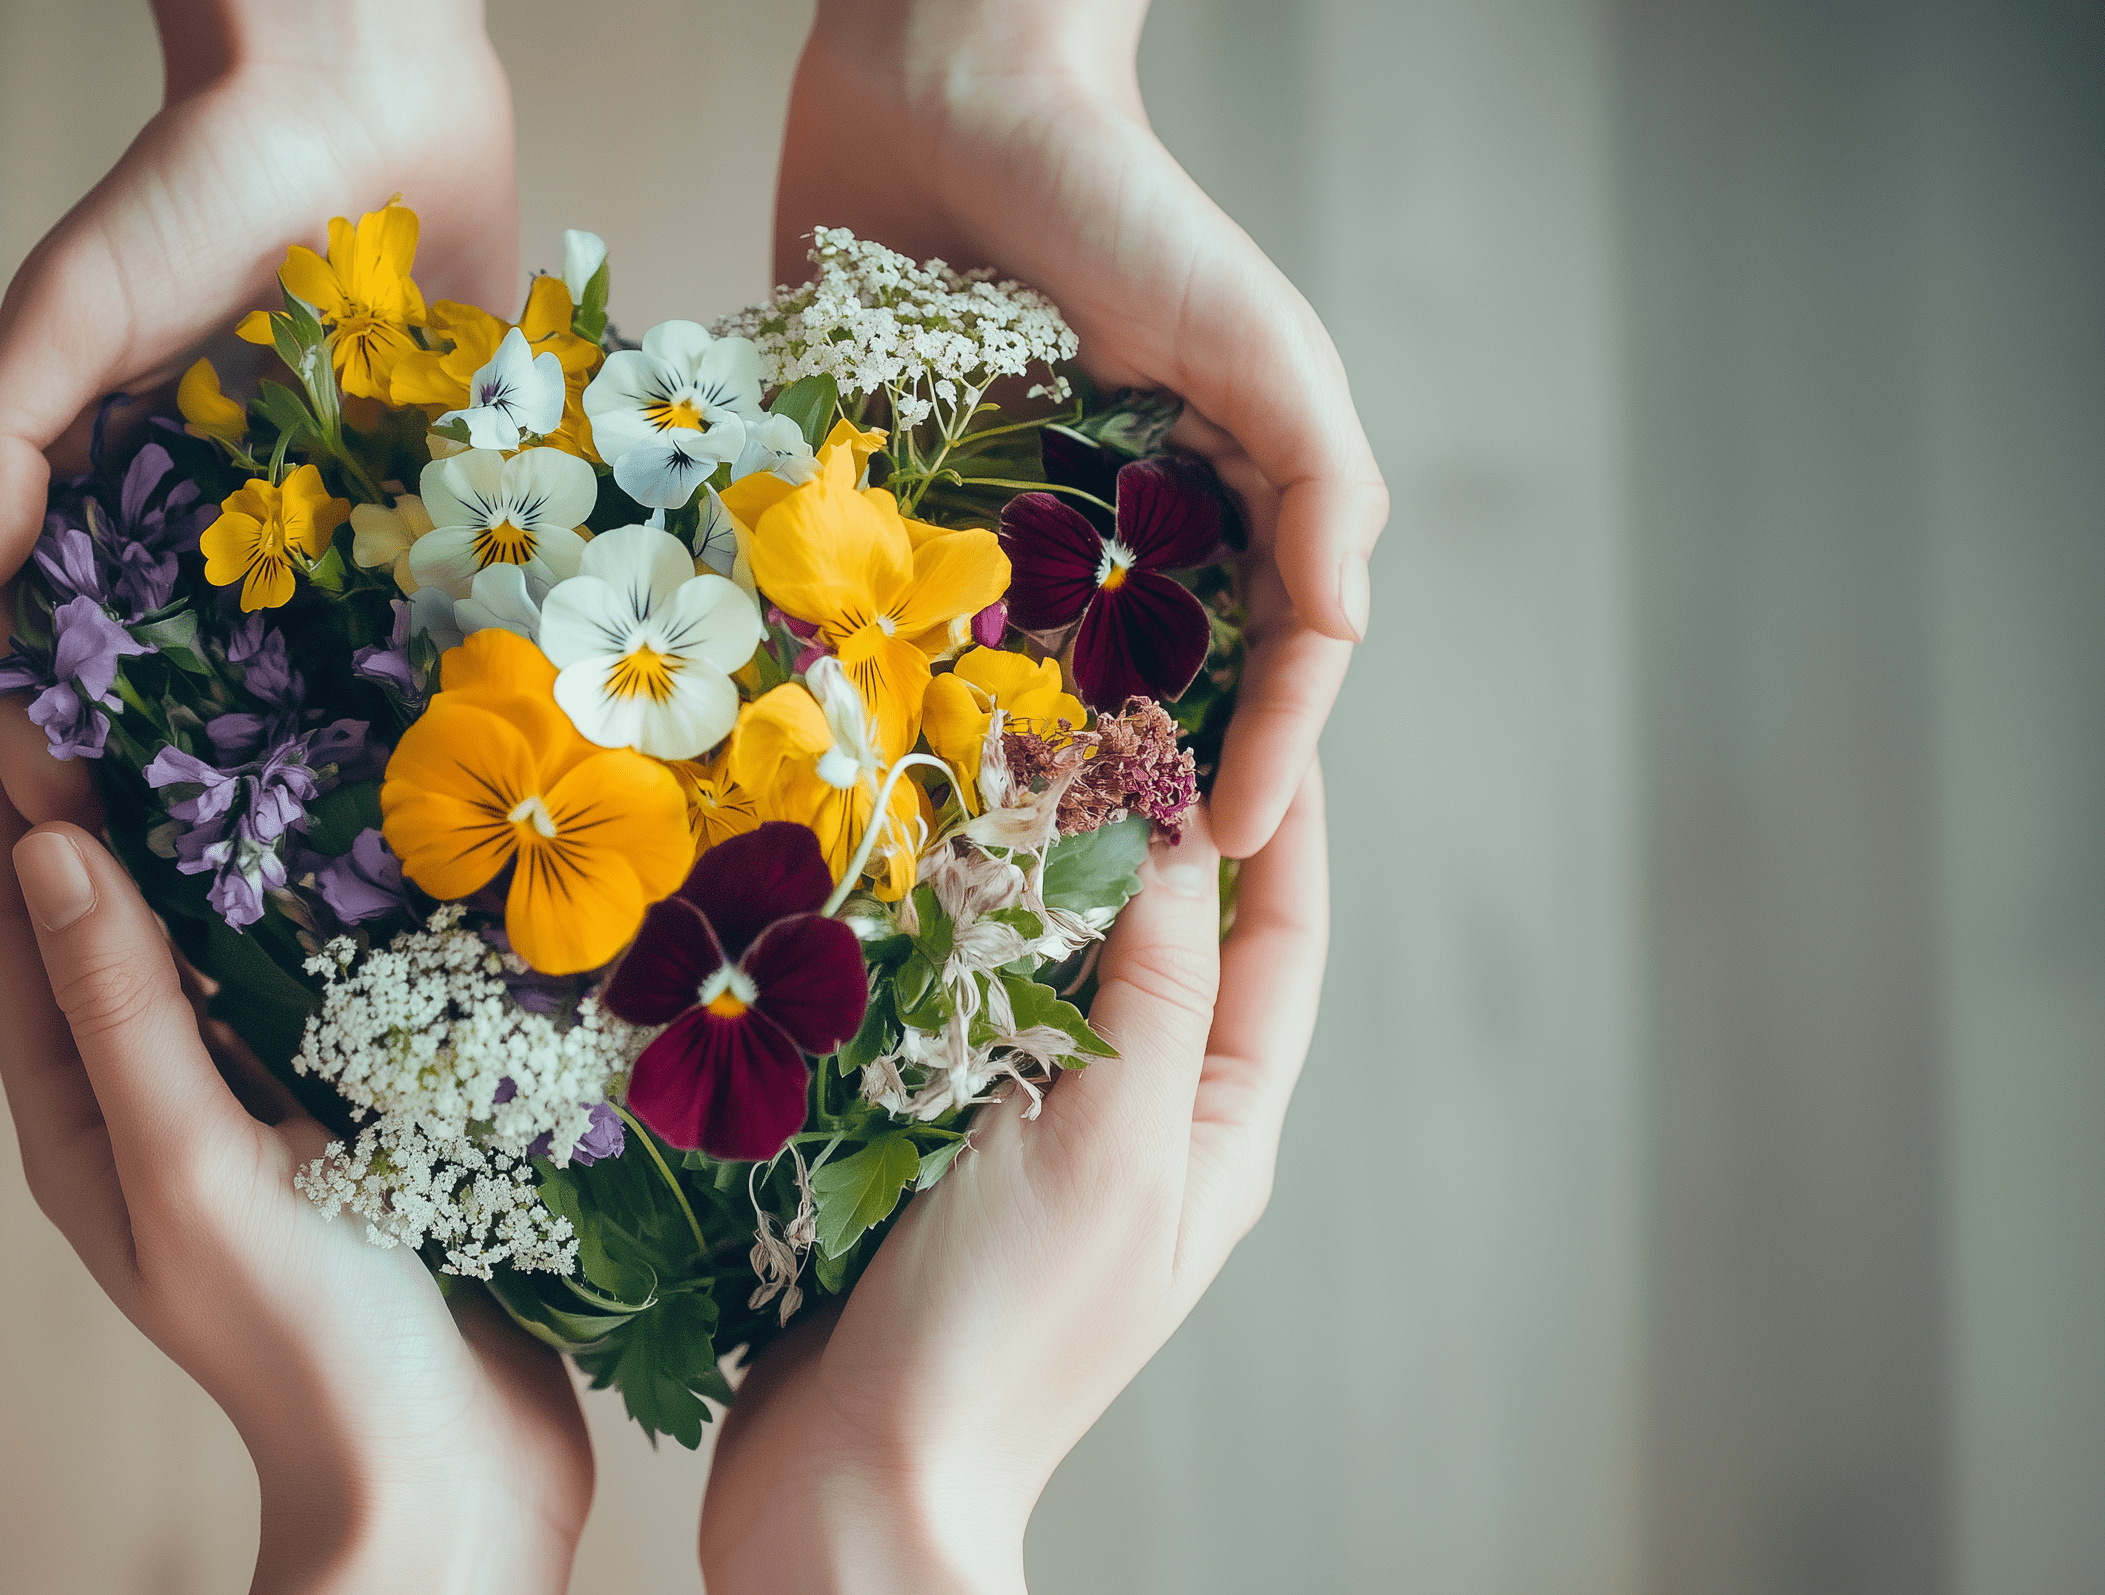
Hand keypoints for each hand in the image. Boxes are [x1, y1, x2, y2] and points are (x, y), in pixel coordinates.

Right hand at [0, 0, 517, 829]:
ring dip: (307, 769)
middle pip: (187, 692)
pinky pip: (424, 608)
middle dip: (185, 792)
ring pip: (307, 675)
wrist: (361, 92)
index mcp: (112, 499)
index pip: (67, 652)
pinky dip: (426, 683)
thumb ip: (3, 441)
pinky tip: (439, 776)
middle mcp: (215, 531)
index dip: (56, 743)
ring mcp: (324, 525)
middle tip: (197, 902)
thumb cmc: (194, 185)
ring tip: (318, 882)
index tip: (71, 830)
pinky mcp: (428, 500)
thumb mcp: (68, 306)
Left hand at [0, 718, 590, 1594]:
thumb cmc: (311, 1345)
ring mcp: (254, 1104)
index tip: (21, 639)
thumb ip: (124, 1008)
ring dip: (218, 818)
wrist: (453, 1485)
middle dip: (110, 773)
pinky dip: (318, 889)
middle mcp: (152, 1095)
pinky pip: (311, 973)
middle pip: (107, 903)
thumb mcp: (196, 1170)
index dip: (8, 777)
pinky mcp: (350, 1111)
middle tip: (138, 626)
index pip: (14, 910)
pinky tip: (368, 816)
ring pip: (213, 927)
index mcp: (80, 1111)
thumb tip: (47, 835)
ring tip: (246, 684)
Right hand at [698, 769, 1330, 1594]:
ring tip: (1009, 749)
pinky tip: (904, 872)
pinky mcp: (927, 1143)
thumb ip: (1156, 989)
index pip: (1280, 936)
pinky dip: (941, 931)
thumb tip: (1185, 828)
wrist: (852, 1484)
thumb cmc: (1002, 1333)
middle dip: (1148, 815)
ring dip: (1036, 862)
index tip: (1256, 694)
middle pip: (1171, 934)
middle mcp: (1137, 1120)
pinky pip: (953, 1009)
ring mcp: (1030, 1133)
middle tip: (1111, 689)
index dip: (1281, 814)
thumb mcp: (1107, 1145)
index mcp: (1217, 1126)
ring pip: (1053, 960)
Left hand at [776, 0, 1385, 856]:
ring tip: (987, 854)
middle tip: (1107, 887)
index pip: (1263, 661)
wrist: (946, 91)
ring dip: (1000, 764)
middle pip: (1132, 693)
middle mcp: (1106, 533)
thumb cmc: (1125, 210)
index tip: (1222, 845)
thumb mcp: (1261, 344)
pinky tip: (868, 759)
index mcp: (1217, 504)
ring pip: (1005, 680)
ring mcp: (988, 526)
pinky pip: (876, 616)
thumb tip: (1342, 637)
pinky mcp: (876, 502)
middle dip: (1127, 786)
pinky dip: (876, 684)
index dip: (1262, 755)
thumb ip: (1321, 488)